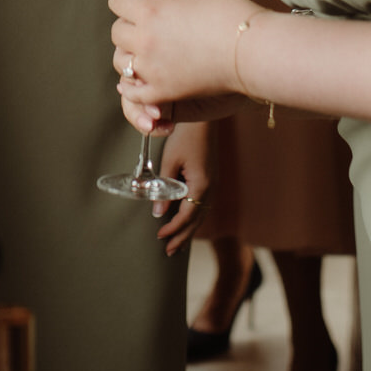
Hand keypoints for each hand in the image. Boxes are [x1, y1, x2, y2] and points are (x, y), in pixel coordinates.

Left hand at [111, 0, 260, 127]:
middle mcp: (145, 38)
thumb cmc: (234, 17)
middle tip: (142, 29)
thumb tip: (175, 4)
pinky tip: (139, 82)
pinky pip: (133, 93)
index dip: (125, 1)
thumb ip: (178, 1)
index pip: (116, 1)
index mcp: (151, 10)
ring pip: (120, 61)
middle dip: (128, 28)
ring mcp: (152, 67)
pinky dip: (133, 88)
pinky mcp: (163, 91)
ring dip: (130, 56)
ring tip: (143, 54)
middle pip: (116, 31)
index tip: (132, 4)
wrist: (253, 50)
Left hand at [154, 120, 211, 255]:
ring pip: (202, 214)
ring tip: (178, 244)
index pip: (187, 216)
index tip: (160, 237)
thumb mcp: (170, 161)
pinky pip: (203, 205)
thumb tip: (157, 212)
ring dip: (189, 230)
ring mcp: (213, 184)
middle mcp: (211, 188)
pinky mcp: (210, 179)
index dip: (174, 228)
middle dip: (183, 236)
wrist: (203, 118)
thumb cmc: (185, 136)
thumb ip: (164, 188)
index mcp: (201, 185)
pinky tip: (186, 222)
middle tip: (170, 251)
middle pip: (197, 220)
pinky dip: (194, 217)